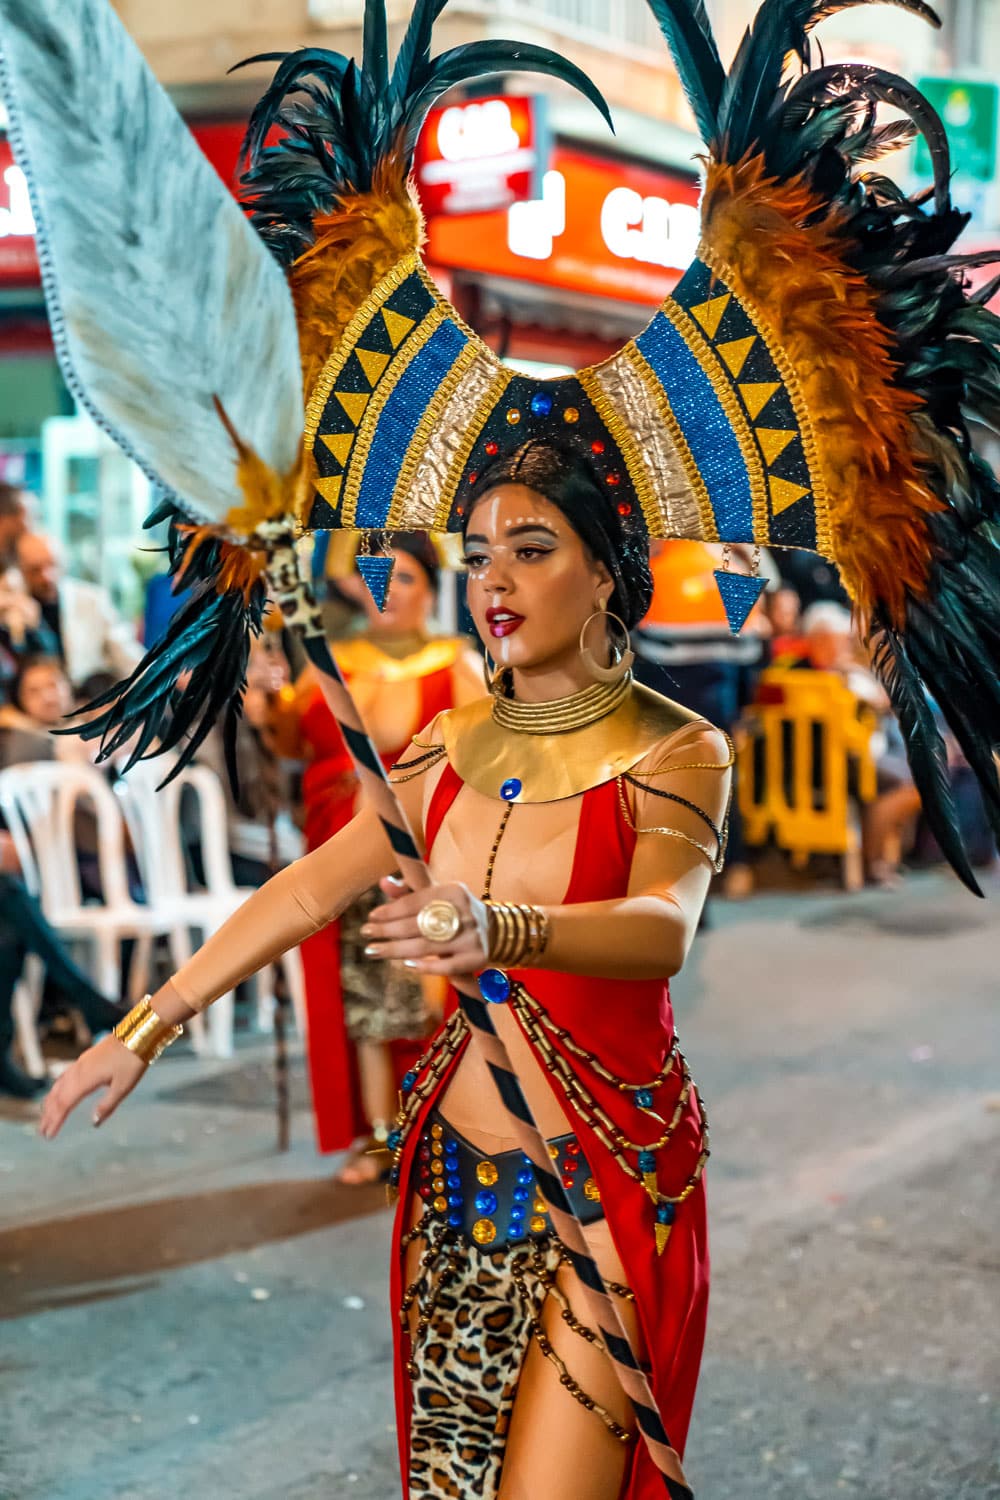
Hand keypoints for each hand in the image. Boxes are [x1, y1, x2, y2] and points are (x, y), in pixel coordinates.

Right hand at [38, 1036, 146, 1139]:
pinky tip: (59, 1090)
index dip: (55, 1120)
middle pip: (58, 1095)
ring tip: (46, 1114)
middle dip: (49, 1113)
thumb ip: (107, 1105)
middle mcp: (79, 1070)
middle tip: (42, 1130)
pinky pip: (66, 1075)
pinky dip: (58, 1087)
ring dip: (51, 1100)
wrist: (138, 1032)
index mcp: (86, 1079)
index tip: (48, 1135)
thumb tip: (94, 1122)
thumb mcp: (123, 1087)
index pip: (64, 1104)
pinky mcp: (86, 1058)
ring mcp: (82, 1062)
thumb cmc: (132, 1060)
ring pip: (60, 1084)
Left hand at [362, 877, 487, 977]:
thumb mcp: (438, 896)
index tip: (371, 917)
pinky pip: (444, 966)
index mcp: (453, 891)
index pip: (415, 902)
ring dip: (395, 950)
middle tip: (365, 933)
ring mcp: (470, 937)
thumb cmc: (457, 912)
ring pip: (425, 946)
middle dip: (387, 930)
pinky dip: (423, 966)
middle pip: (417, 924)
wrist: (497, 931)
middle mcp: (463, 912)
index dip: (390, 910)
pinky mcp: (475, 958)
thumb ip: (410, 891)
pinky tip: (405, 964)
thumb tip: (383, 882)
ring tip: (373, 950)